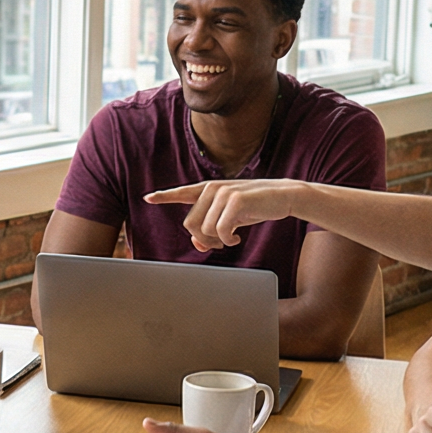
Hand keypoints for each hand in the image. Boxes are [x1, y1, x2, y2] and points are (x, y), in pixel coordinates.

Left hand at [145, 178, 316, 251]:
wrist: (283, 195)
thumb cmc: (255, 206)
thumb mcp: (230, 219)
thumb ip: (211, 228)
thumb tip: (196, 244)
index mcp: (209, 190)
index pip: (183, 193)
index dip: (165, 196)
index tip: (148, 198)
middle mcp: (212, 188)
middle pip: (191, 224)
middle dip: (203, 240)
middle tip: (219, 244)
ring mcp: (223, 192)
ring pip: (205, 229)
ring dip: (217, 241)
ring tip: (230, 238)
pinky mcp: (235, 199)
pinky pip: (221, 230)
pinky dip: (228, 239)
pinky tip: (237, 237)